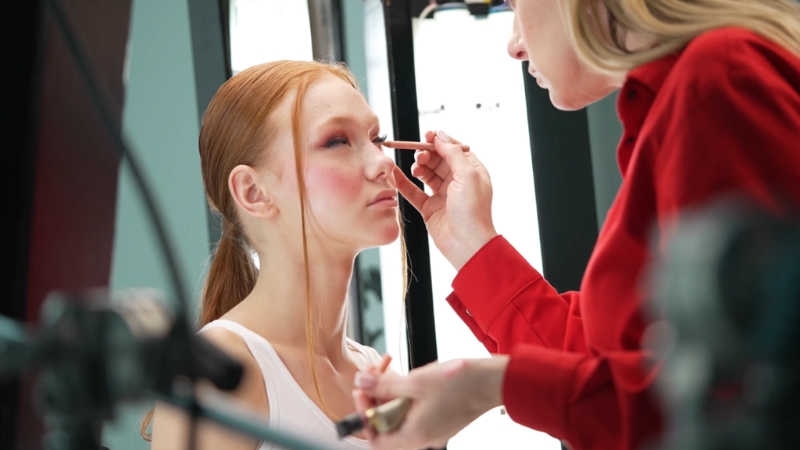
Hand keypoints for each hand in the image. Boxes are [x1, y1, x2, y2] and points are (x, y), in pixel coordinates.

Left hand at [352, 357, 508, 449]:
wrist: (492, 382)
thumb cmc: (458, 383)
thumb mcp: (415, 381)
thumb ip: (385, 385)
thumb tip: (362, 382)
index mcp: (415, 435)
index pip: (376, 440)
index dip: (364, 416)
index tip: (362, 392)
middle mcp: (424, 438)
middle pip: (389, 428)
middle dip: (378, 401)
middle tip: (374, 378)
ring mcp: (434, 430)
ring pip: (403, 419)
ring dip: (393, 397)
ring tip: (392, 375)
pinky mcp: (442, 421)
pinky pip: (417, 414)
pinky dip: (408, 399)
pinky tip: (411, 381)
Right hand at [394, 130, 496, 269]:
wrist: (467, 244)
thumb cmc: (473, 211)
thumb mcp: (467, 175)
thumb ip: (453, 153)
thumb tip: (441, 136)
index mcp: (471, 171)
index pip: (454, 149)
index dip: (440, 141)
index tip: (427, 136)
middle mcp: (457, 182)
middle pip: (437, 160)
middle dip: (427, 154)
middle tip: (419, 155)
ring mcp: (443, 195)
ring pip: (426, 174)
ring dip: (418, 167)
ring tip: (415, 169)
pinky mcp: (430, 208)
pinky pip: (414, 192)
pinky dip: (404, 183)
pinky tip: (395, 176)